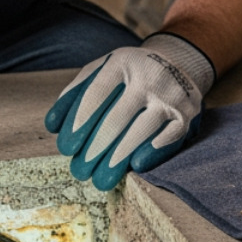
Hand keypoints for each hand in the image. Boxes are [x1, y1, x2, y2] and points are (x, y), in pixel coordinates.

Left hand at [45, 33, 215, 190]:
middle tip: (79, 172)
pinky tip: (136, 166)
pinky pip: (170, 136)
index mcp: (122, 62)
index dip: (79, 122)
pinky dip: (153, 151)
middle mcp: (149, 75)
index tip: (65, 148)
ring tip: (100, 179)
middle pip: (117, 118)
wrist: (178, 64)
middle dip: (95, 149)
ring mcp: (171, 95)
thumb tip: (52, 126)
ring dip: (118, 158)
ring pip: (141, 130)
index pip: (96, 94)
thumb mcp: (101, 71)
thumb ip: (75, 94)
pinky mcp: (188, 114)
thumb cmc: (128, 75)